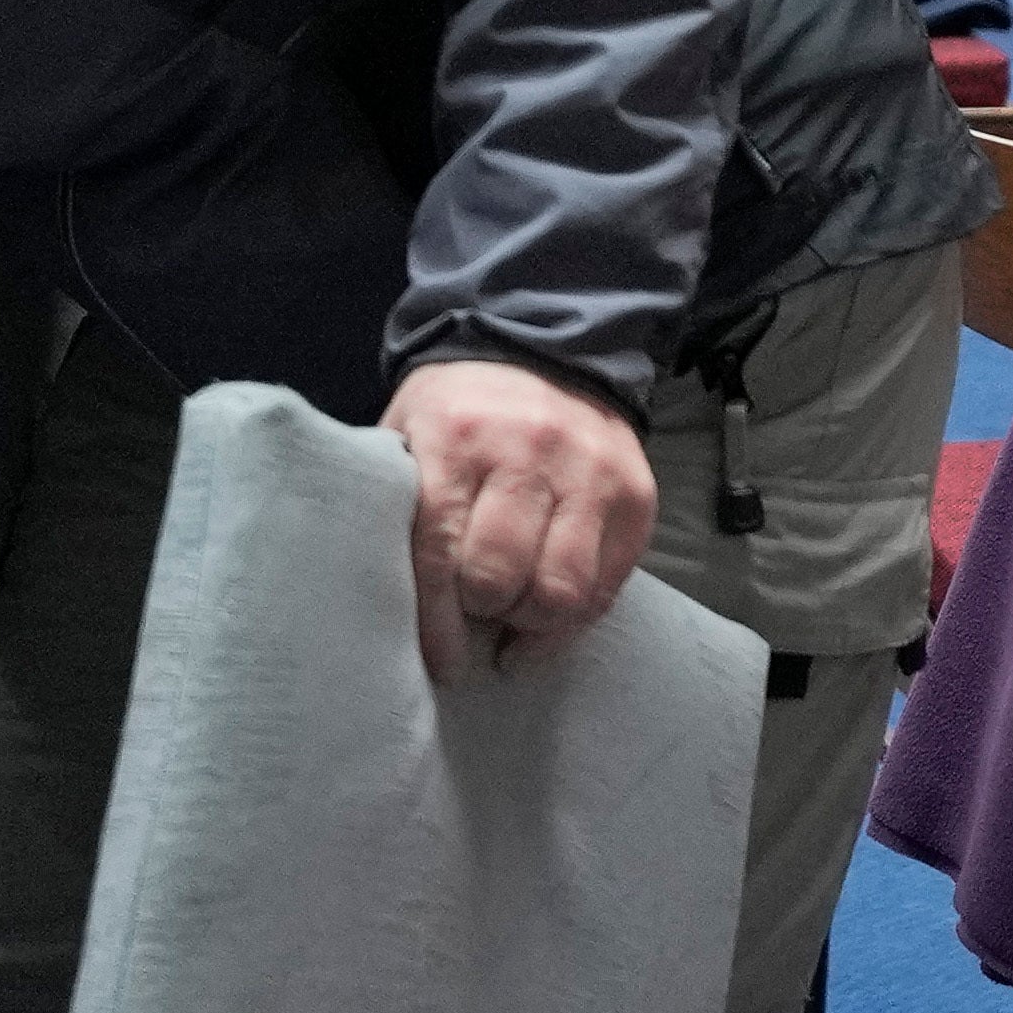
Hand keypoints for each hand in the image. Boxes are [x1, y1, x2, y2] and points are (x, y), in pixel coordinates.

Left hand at [388, 355, 658, 684]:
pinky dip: (574, 617)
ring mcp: (588, 474)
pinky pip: (606, 587)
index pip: (439, 552)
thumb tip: (379, 598)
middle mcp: (526, 454)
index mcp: (455, 440)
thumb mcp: (409, 433)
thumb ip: (398, 504)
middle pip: (501, 578)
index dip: (436, 622)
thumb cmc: (459, 412)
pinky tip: (549, 615)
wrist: (545, 350)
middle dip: (482, 612)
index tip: (440, 662)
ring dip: (531, 622)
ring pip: (561, 592)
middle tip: (474, 612)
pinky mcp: (633, 496)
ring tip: (513, 614)